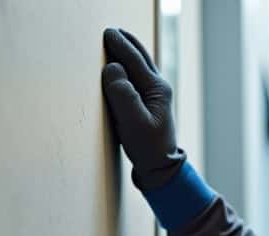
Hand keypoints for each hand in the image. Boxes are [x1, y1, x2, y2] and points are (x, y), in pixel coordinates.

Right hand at [101, 28, 185, 190]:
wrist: (161, 170)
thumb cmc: (148, 149)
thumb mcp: (133, 123)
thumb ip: (123, 95)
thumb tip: (113, 68)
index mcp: (157, 90)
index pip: (135, 60)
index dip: (119, 45)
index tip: (107, 34)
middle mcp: (159, 89)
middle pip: (141, 58)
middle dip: (126, 43)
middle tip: (112, 32)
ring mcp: (157, 97)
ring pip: (141, 67)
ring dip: (129, 53)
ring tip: (118, 42)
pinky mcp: (151, 106)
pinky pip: (139, 78)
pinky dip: (131, 67)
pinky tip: (125, 68)